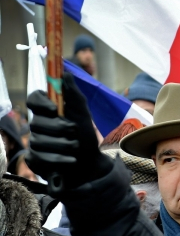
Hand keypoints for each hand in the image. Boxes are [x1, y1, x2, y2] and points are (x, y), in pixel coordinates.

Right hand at [26, 72, 112, 194]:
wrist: (89, 161)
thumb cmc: (85, 134)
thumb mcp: (83, 113)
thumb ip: (74, 95)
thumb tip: (66, 74)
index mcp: (48, 109)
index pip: (33, 99)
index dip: (41, 103)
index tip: (54, 108)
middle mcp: (38, 124)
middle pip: (36, 121)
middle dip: (58, 128)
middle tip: (74, 130)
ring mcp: (35, 141)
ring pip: (38, 140)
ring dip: (61, 144)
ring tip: (75, 146)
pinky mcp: (34, 159)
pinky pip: (38, 157)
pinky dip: (58, 159)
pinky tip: (70, 160)